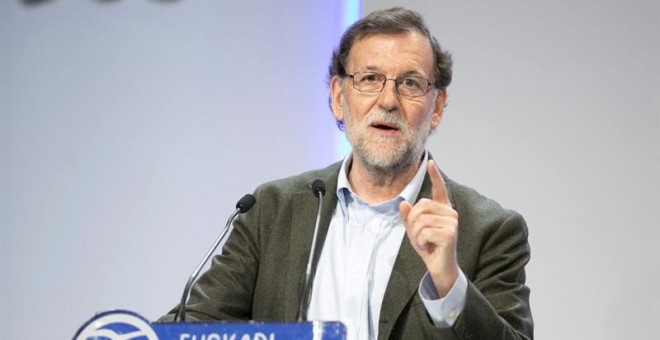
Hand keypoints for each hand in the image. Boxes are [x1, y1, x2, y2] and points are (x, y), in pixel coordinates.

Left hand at [399, 160, 458, 296]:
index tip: (431, 162)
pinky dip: (421, 242)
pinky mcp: (450, 233)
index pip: (439, 189)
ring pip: (420, 220)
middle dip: (412, 223)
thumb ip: (408, 218)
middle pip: (420, 207)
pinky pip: (424, 232)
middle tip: (420, 236)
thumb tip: (403, 204)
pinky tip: (430, 247)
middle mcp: (450, 212)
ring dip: (416, 234)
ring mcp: (452, 222)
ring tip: (426, 242)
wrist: (439, 267)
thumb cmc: (429, 247)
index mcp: (442, 209)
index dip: (435, 176)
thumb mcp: (414, 231)